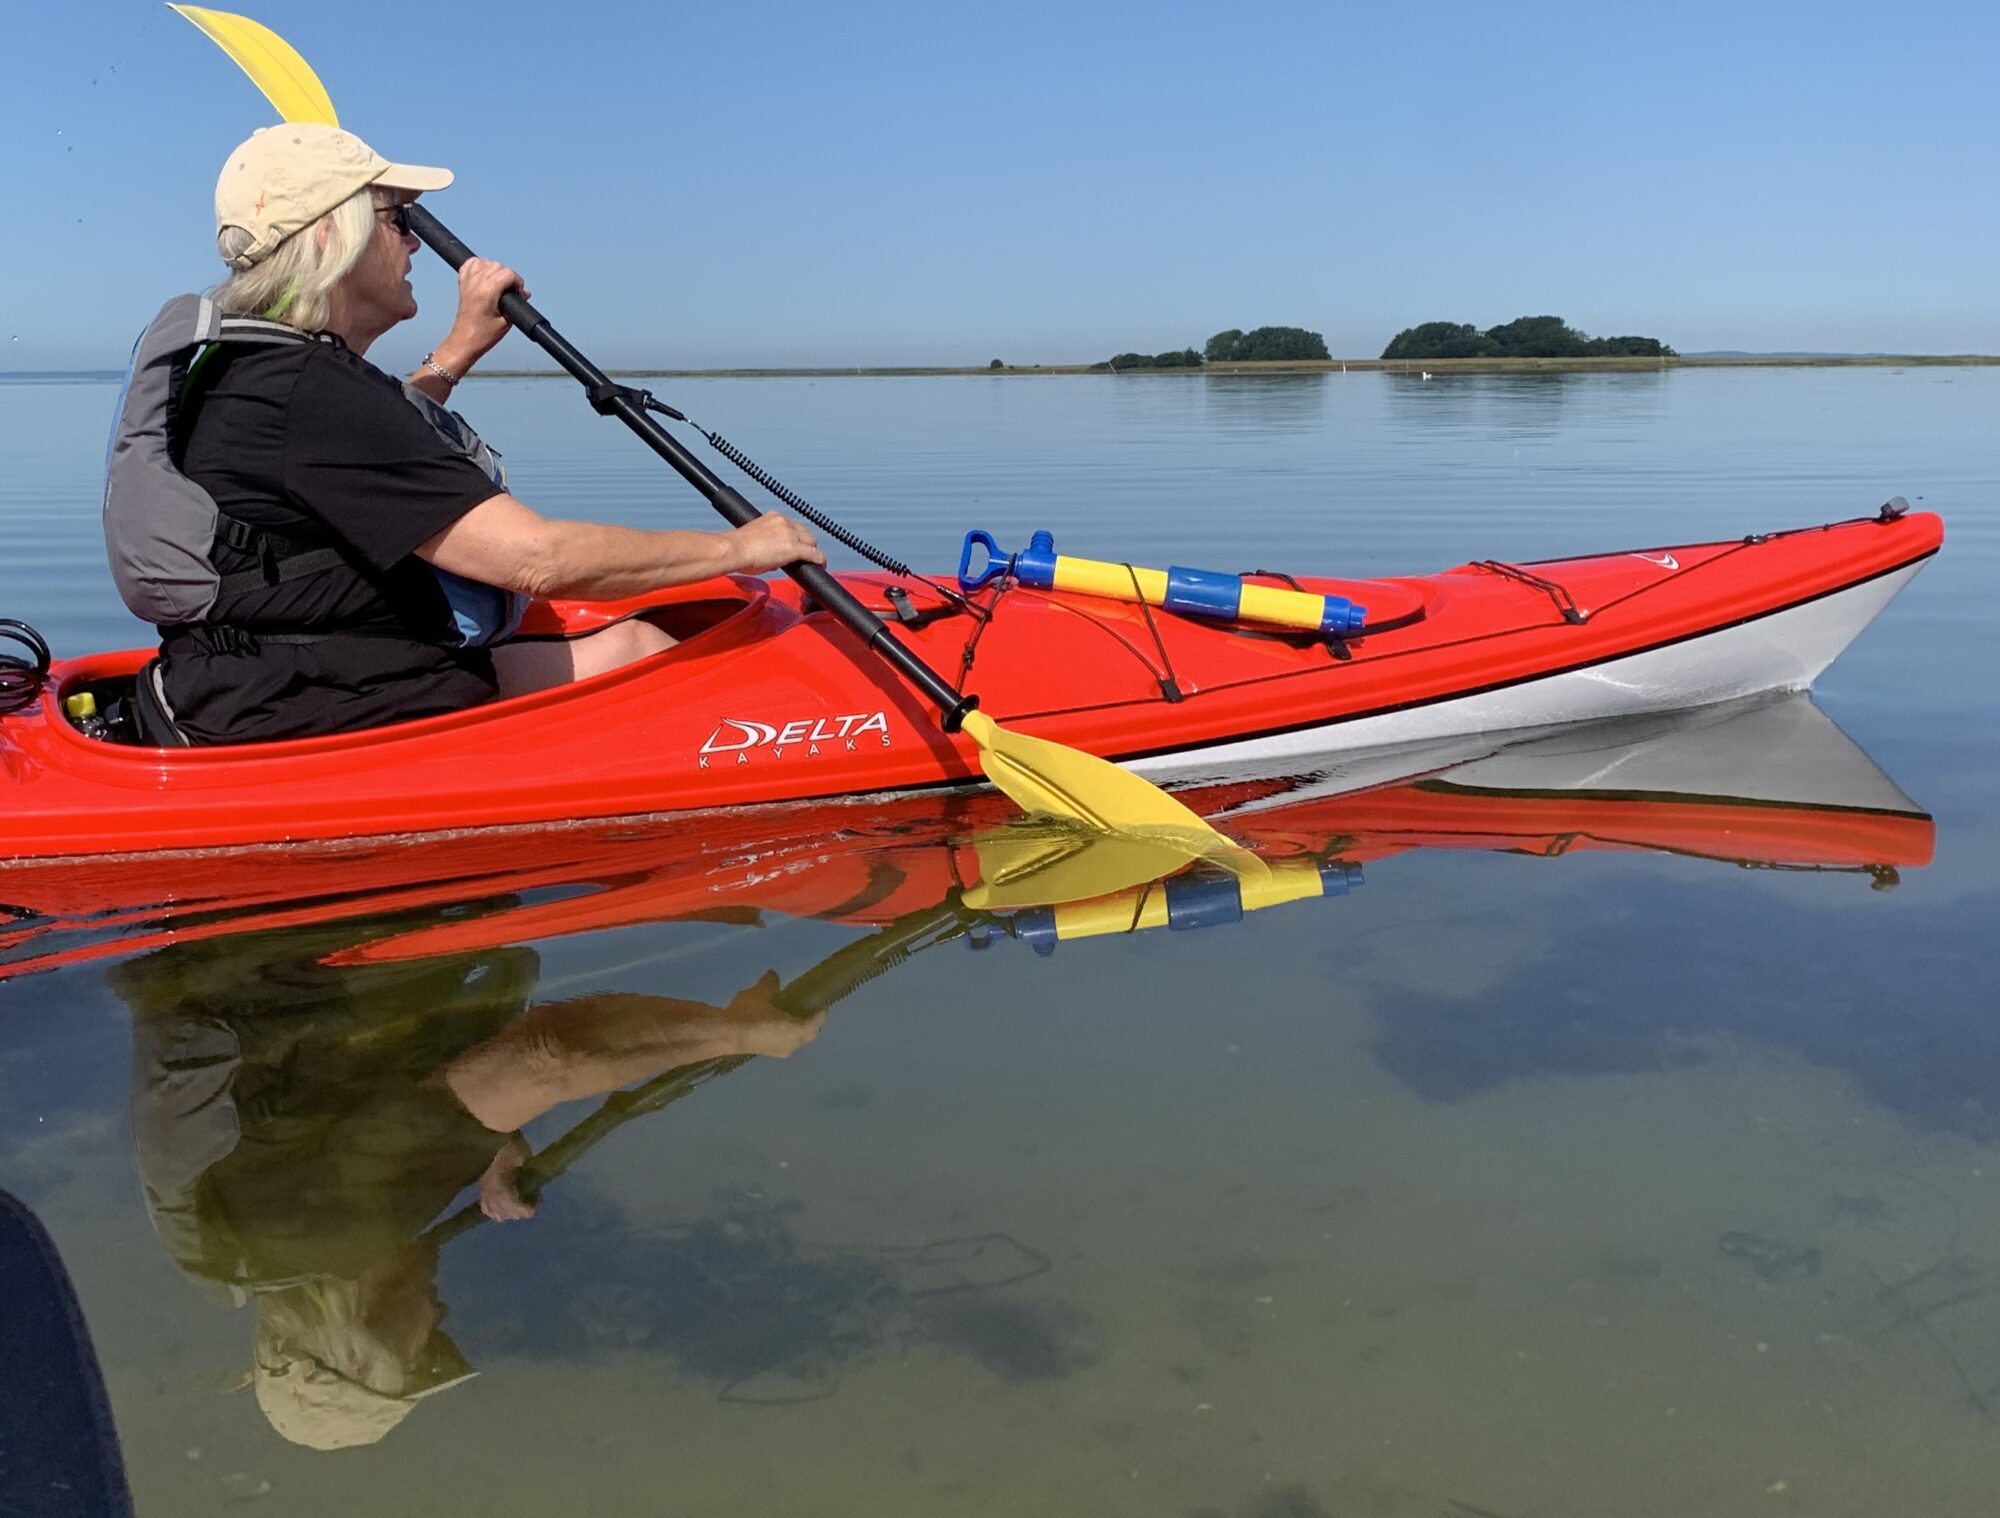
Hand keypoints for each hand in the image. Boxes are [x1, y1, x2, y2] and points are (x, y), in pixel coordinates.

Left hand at [435, 257, 528, 372]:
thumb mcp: (507, 322)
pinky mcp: (462, 284)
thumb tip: (524, 293)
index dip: (517, 281)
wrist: (465, 341)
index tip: (517, 292)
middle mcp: (476, 284)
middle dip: (507, 276)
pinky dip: (478, 266)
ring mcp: (467, 283)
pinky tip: (484, 276)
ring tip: (497, 284)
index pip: (507, 273)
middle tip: (509, 291)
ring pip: (484, 262)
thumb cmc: (483, 335)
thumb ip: (517, 304)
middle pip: (497, 265)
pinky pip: (469, 264)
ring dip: (494, 270)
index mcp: (486, 292)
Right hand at [477, 1135, 538, 1221]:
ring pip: (497, 1215)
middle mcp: (492, 1197)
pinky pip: (487, 1208)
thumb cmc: (510, 1146)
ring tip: (518, 1201)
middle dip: (522, 1209)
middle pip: (510, 1215)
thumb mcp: (524, 1159)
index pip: (519, 1210)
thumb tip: (536, 1185)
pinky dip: (496, 1210)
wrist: (491, 1135)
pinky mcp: (481, 1190)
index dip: (531, 1207)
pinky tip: (503, 1203)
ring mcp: (484, 1194)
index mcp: (502, 1190)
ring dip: (509, 1211)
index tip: (539, 1197)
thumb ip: (530, 1175)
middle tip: (531, 1197)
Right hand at [720, 969, 824, 1057]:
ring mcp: (777, 1051)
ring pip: (793, 1041)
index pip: (816, 1022)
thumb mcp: (761, 993)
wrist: (725, 1034)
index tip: (821, 1004)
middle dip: (809, 1024)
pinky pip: (780, 1042)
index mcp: (797, 1031)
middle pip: (807, 1035)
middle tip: (806, 1008)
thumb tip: (773, 974)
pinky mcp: (764, 1052)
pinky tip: (771, 1022)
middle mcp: (791, 1045)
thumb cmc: (750, 1013)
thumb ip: (770, 983)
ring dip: (794, 1030)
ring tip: (788, 1015)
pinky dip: (781, 1033)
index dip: (820, 1012)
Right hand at [727, 514, 822, 574]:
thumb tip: (774, 558)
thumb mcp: (754, 539)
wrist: (734, 550)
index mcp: (773, 517)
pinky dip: (819, 559)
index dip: (796, 537)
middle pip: (805, 532)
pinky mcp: (794, 548)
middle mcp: (784, 522)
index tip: (795, 544)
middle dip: (806, 543)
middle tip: (805, 554)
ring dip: (812, 551)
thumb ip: (767, 545)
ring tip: (813, 561)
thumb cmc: (737, 548)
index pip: (792, 526)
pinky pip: (813, 554)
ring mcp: (790, 535)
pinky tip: (820, 564)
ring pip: (811, 542)